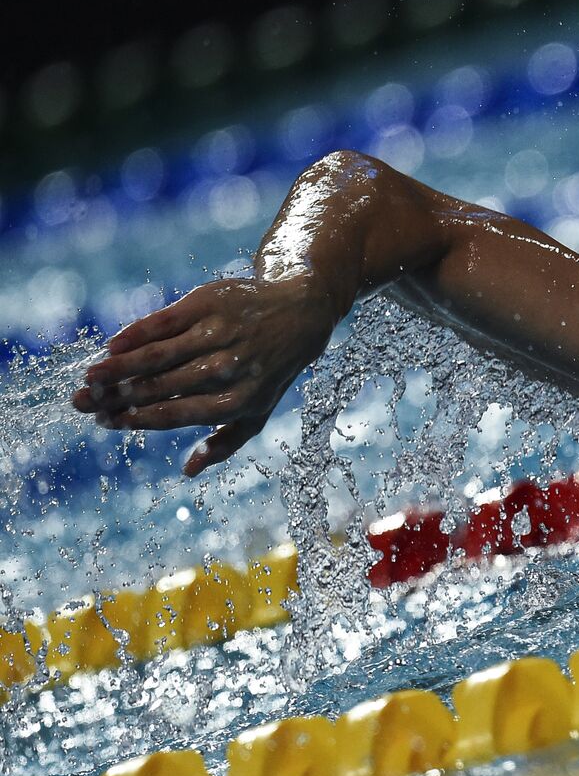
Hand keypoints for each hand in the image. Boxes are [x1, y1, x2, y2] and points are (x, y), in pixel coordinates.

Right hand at [73, 277, 337, 475]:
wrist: (300, 314)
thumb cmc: (269, 371)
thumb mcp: (258, 411)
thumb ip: (225, 442)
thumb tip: (188, 471)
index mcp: (239, 400)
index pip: (177, 414)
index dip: (137, 419)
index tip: (105, 421)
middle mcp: (230, 368)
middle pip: (161, 385)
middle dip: (117, 396)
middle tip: (81, 403)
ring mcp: (219, 334)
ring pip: (159, 354)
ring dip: (118, 367)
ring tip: (90, 378)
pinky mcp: (209, 304)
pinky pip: (164, 321)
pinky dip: (135, 334)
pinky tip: (111, 346)